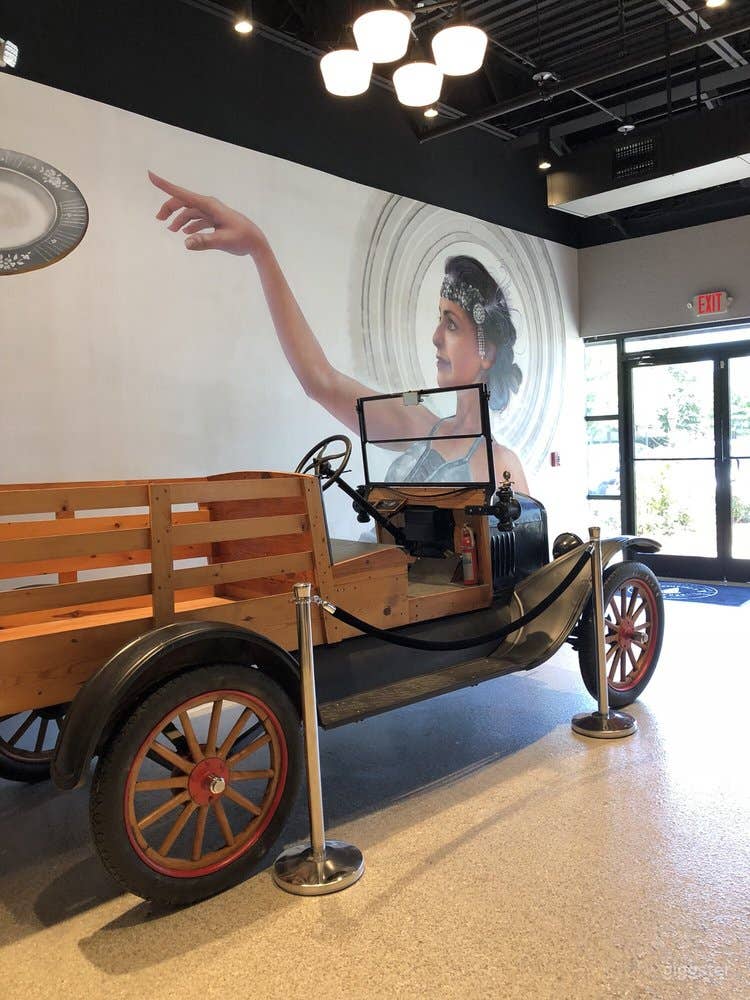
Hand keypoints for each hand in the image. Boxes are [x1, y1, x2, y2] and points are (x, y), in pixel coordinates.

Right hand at [149, 171, 268, 256]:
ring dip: (179, 219)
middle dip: (169, 208)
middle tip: (159, 220)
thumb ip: (204, 242)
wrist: (256, 242)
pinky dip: (190, 225)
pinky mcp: (215, 220)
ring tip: (172, 230)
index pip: (182, 194)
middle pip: (183, 202)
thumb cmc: (242, 239)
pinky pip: (197, 219)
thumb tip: (186, 243)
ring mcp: (212, 212)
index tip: (150, 175)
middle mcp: (209, 205)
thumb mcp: (223, 241)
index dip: (165, 185)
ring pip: (189, 211)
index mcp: (209, 205)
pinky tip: (186, 234)